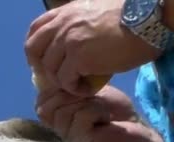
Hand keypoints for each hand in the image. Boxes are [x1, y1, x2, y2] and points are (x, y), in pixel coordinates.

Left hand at [25, 0, 161, 95]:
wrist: (147, 20)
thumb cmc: (128, 17)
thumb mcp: (93, 12)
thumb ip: (75, 24)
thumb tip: (67, 42)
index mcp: (64, 13)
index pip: (35, 31)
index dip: (36, 49)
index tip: (44, 61)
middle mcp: (61, 25)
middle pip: (33, 51)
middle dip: (40, 67)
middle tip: (56, 78)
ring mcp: (68, 42)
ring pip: (50, 70)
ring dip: (62, 82)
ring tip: (79, 85)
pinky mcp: (78, 58)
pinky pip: (66, 81)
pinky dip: (75, 89)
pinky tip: (88, 89)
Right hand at [35, 85, 165, 141]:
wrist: (136, 129)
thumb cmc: (112, 110)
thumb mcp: (87, 92)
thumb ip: (68, 88)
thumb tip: (52, 76)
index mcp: (56, 118)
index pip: (40, 101)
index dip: (57, 89)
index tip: (79, 89)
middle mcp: (58, 129)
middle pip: (48, 106)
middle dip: (72, 95)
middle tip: (92, 100)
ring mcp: (68, 137)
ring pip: (65, 110)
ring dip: (88, 103)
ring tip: (100, 110)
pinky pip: (81, 115)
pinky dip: (97, 110)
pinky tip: (106, 118)